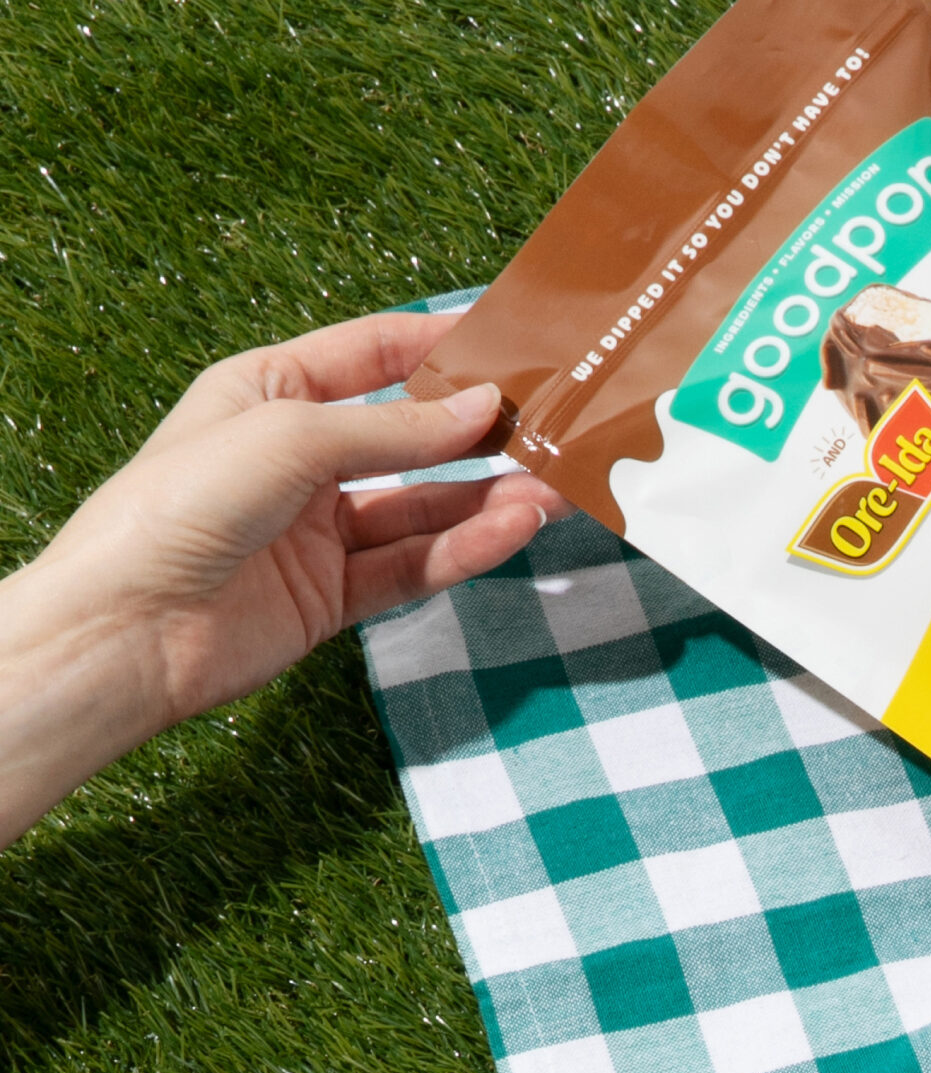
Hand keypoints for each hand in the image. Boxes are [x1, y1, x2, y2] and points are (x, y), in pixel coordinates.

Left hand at [0, 309, 568, 841]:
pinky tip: (511, 531)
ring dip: (488, 499)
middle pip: (410, 437)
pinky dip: (466, 550)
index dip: (440, 345)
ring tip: (552, 490)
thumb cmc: (181, 506)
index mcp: (269, 391)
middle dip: (480, 433)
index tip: (512, 342)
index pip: (371, 354)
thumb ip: (396, 429)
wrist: (132, 628)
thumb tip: (483, 409)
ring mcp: (320, 530)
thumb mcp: (293, 438)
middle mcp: (299, 457)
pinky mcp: (337, 595)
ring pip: (424, 508)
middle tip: (551, 428)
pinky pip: (416, 565)